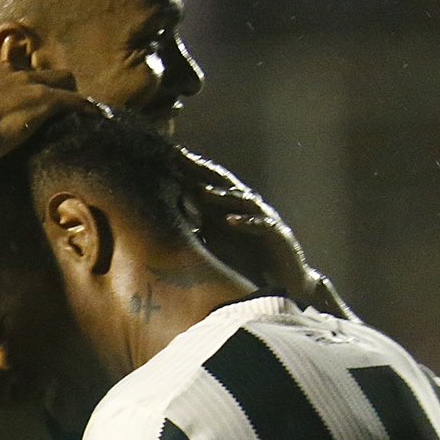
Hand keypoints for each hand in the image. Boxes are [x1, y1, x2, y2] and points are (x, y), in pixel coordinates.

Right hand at [0, 67, 84, 164]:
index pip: (8, 68)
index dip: (18, 83)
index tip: (20, 97)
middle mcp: (8, 72)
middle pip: (39, 69)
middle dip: (48, 83)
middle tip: (53, 103)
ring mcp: (28, 85)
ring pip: (62, 78)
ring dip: (69, 92)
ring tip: (76, 109)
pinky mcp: (46, 101)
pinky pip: (75, 100)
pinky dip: (85, 108)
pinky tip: (94, 117)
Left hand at [177, 149, 335, 311]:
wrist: (279, 283)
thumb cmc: (243, 260)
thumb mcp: (212, 241)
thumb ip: (192, 226)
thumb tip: (161, 217)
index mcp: (228, 208)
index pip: (206, 182)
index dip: (189, 170)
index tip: (167, 156)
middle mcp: (245, 208)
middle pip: (223, 184)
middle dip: (202, 170)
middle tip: (182, 158)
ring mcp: (262, 219)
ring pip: (242, 202)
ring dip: (222, 196)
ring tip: (203, 192)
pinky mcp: (276, 235)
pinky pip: (261, 226)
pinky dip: (245, 222)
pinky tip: (230, 221)